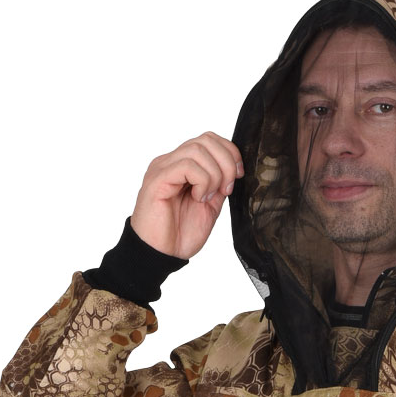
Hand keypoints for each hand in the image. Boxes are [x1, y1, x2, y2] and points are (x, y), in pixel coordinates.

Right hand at [131, 133, 243, 259]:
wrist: (159, 256)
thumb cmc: (178, 235)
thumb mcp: (209, 208)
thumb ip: (218, 187)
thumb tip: (233, 171)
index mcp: (182, 166)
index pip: (208, 140)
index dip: (229, 153)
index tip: (238, 176)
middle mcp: (171, 162)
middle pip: (205, 140)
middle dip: (226, 162)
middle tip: (226, 189)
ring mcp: (163, 168)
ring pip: (197, 150)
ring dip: (213, 175)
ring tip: (207, 198)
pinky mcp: (158, 179)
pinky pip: (186, 165)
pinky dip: (201, 181)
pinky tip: (198, 198)